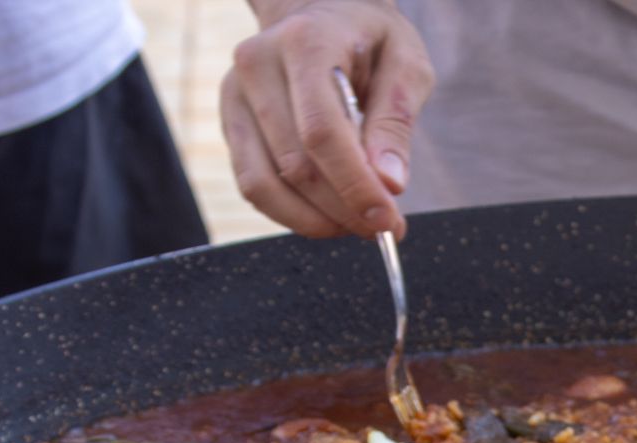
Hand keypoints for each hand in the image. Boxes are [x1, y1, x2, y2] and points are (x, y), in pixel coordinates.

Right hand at [222, 0, 434, 237]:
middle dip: (343, 210)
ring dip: (316, 221)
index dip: (354, 185)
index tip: (387, 220)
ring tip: (356, 224)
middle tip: (383, 227)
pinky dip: (292, 214)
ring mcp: (235, 94)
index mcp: (306, 42)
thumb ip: (396, 121)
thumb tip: (388, 185)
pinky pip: (253, 186)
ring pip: (266, 185)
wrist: (321, 12)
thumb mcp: (406, 64)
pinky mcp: (230, 122)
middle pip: (296, 165)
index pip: (322, 132)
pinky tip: (327, 214)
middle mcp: (258, 64)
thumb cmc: (369, 39)